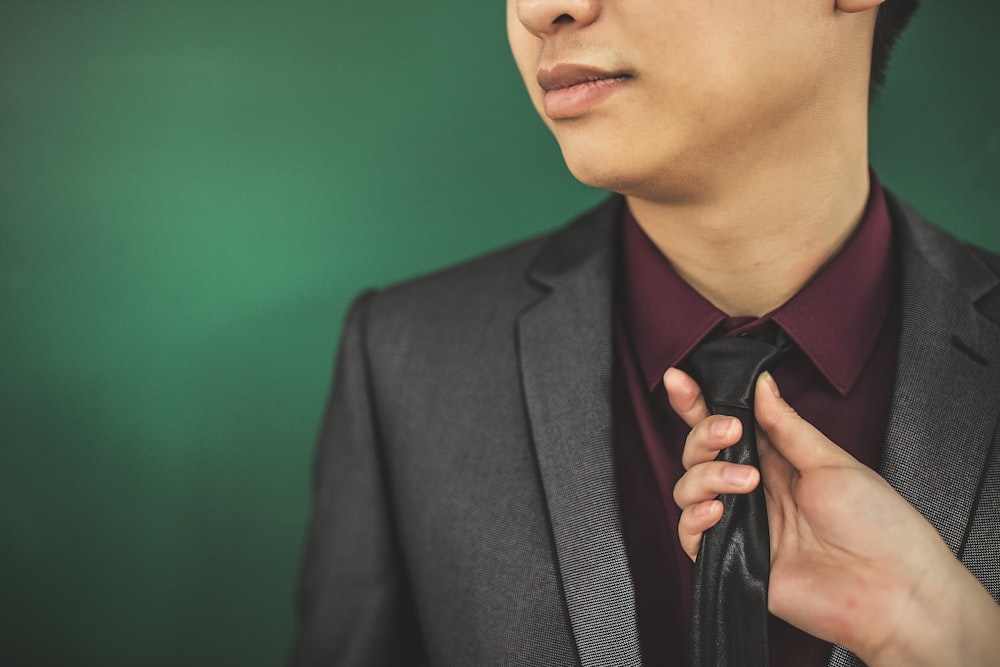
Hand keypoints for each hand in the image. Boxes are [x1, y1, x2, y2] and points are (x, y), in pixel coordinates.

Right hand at [665, 367, 999, 666]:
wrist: (893, 589)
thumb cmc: (878, 524)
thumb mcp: (831, 461)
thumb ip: (786, 425)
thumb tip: (760, 383)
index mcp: (776, 461)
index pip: (725, 426)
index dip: (696, 403)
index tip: (679, 379)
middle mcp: (753, 490)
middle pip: (698, 452)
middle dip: (702, 433)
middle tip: (728, 430)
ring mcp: (741, 524)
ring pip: (688, 488)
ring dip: (707, 475)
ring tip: (746, 483)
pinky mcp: (732, 560)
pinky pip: (690, 536)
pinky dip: (694, 518)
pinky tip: (717, 511)